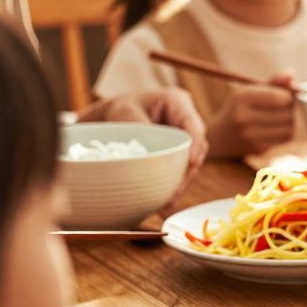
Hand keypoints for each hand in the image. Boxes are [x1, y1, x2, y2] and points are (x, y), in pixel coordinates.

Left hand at [78, 88, 207, 189]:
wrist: (110, 117)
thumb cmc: (119, 110)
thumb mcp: (125, 114)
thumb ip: (140, 130)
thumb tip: (148, 155)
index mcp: (177, 102)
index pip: (194, 126)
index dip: (195, 146)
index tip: (191, 164)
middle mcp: (186, 120)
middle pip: (196, 148)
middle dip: (187, 173)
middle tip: (174, 193)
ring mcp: (185, 136)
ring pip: (190, 162)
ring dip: (181, 183)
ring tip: (167, 204)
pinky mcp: (179, 151)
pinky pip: (181, 168)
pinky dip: (173, 184)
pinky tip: (165, 202)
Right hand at [207, 73, 296, 157]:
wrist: (219, 137)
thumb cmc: (242, 108)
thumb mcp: (252, 91)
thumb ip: (274, 81)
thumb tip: (291, 73)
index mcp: (241, 97)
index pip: (282, 97)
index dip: (289, 96)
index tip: (285, 96)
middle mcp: (243, 116)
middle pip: (287, 113)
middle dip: (291, 109)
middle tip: (286, 107)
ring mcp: (249, 135)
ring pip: (289, 127)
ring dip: (291, 122)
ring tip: (282, 117)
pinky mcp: (257, 149)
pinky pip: (285, 139)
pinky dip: (287, 133)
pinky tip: (278, 128)